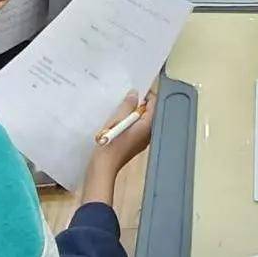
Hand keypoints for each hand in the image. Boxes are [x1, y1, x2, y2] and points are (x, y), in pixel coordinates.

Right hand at [81, 91, 156, 205]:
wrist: (103, 166)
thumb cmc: (111, 143)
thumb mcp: (118, 120)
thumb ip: (128, 105)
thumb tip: (134, 94)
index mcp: (147, 126)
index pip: (154, 105)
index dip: (146, 95)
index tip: (135, 89)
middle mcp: (148, 133)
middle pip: (148, 112)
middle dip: (138, 104)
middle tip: (126, 98)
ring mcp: (141, 140)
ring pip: (141, 120)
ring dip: (132, 113)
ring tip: (120, 108)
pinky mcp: (134, 144)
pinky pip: (135, 128)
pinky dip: (129, 122)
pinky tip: (118, 121)